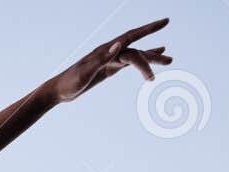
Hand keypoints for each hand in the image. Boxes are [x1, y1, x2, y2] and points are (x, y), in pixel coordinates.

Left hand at [46, 18, 171, 103]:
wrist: (59, 90)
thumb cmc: (70, 82)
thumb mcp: (86, 72)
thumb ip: (102, 58)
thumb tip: (119, 43)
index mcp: (106, 50)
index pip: (131, 37)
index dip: (149, 29)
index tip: (165, 24)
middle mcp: (110, 51)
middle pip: (137, 47)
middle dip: (153, 46)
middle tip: (169, 48)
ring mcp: (110, 59)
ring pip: (135, 55)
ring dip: (152, 57)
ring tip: (170, 60)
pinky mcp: (109, 68)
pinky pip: (129, 62)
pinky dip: (141, 62)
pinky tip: (150, 64)